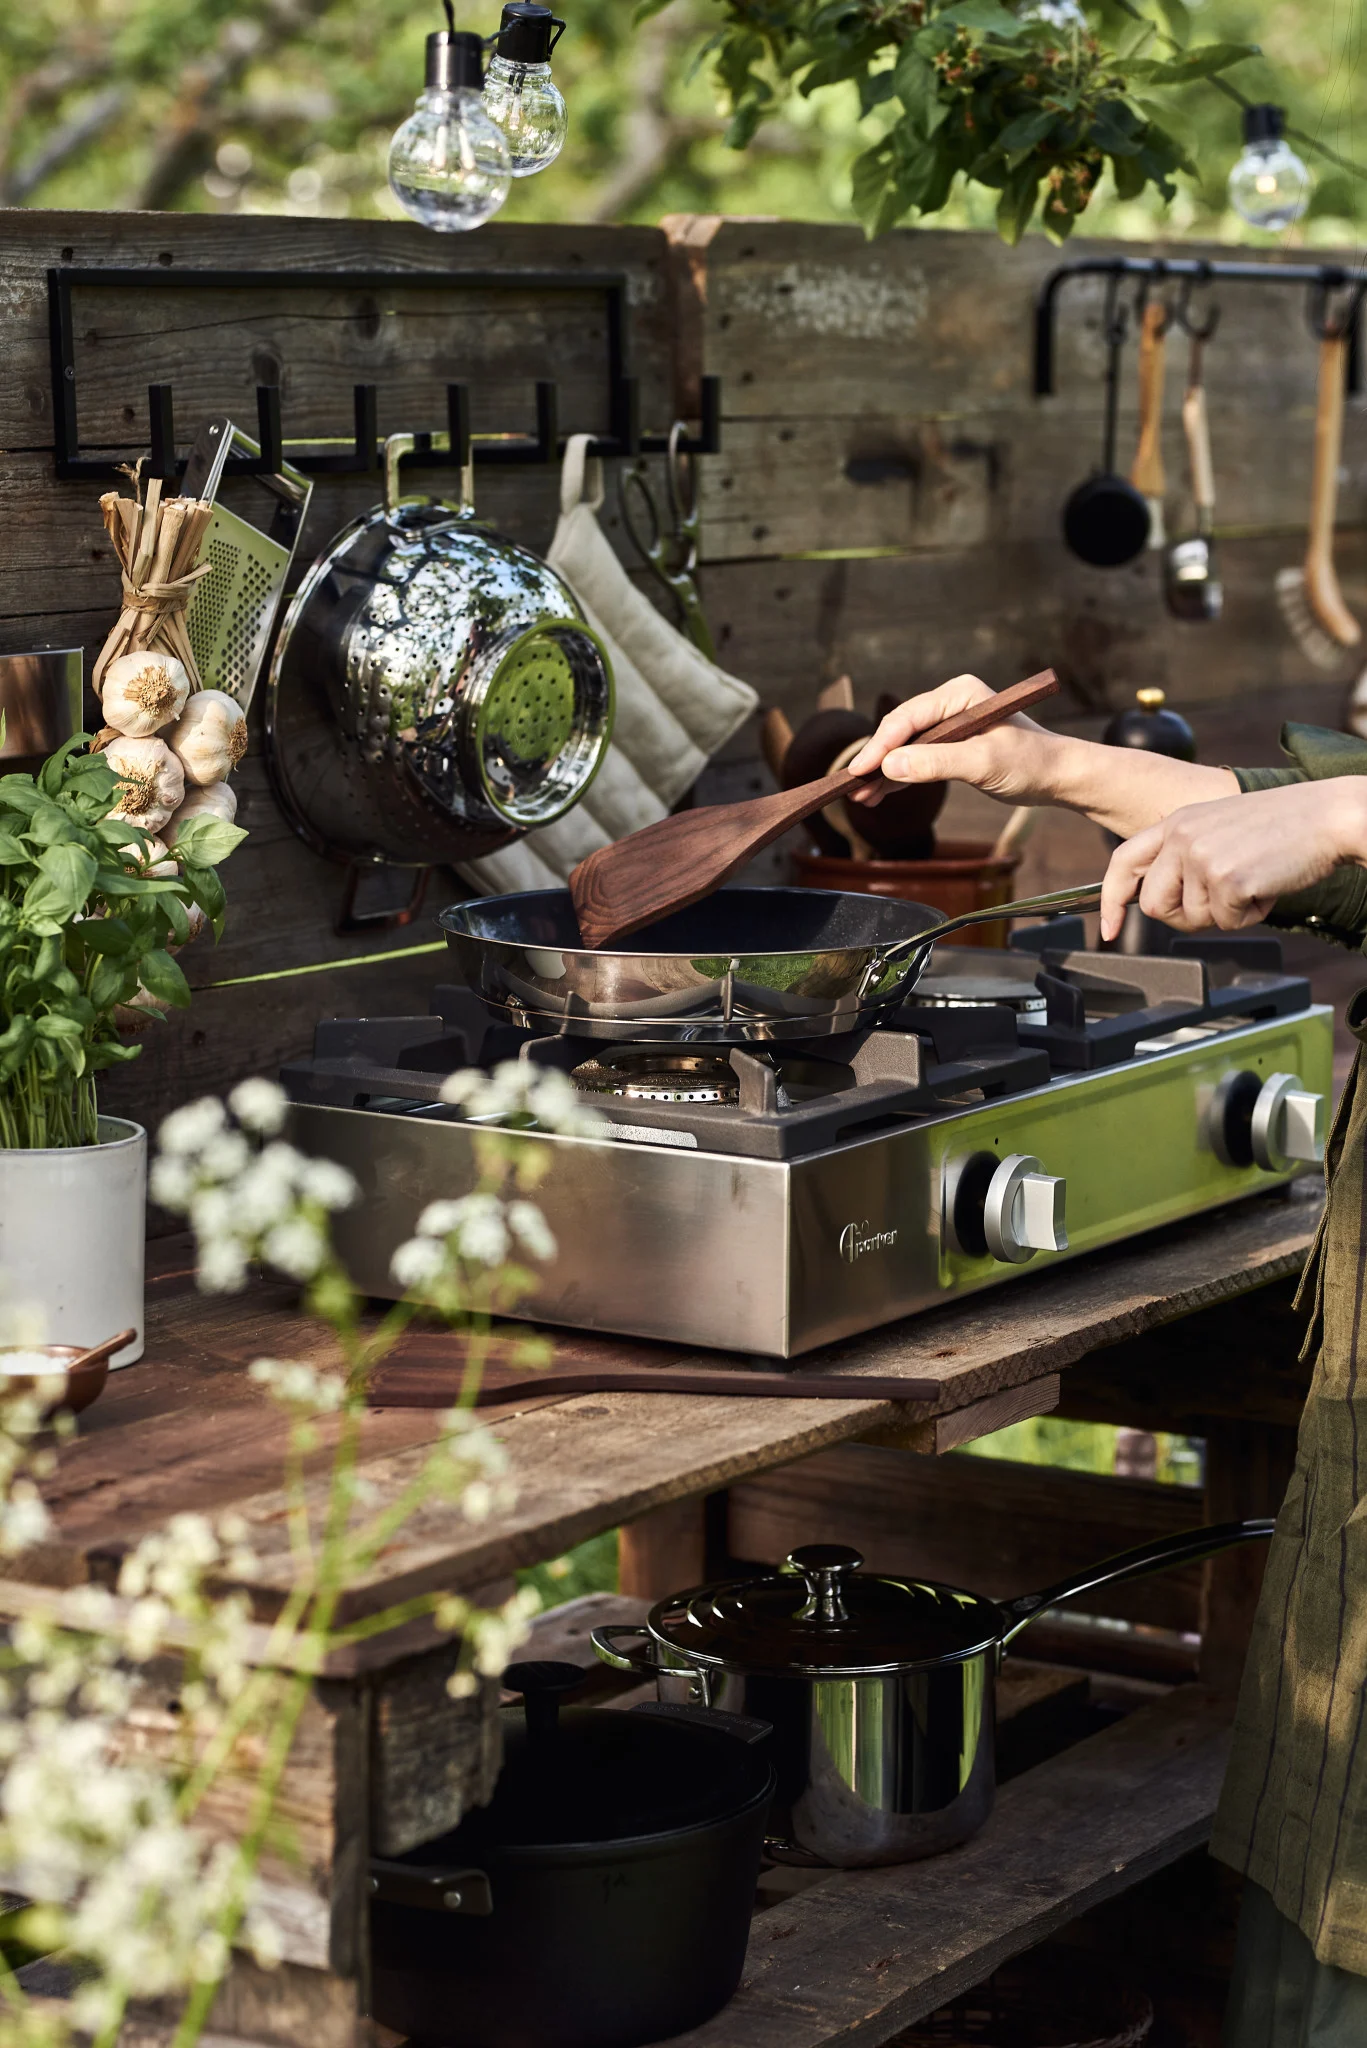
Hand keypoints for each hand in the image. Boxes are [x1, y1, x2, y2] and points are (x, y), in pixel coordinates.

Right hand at [845, 674, 1058, 808]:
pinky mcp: (951, 747)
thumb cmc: (1030, 762)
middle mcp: (951, 704)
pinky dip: (899, 778)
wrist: (1057, 776)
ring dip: (884, 773)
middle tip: (852, 787)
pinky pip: (917, 760)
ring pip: (905, 748)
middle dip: (877, 760)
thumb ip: (936, 762)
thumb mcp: (982, 762)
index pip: (908, 717)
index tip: (859, 770)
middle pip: (901, 731)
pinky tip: (879, 795)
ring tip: (860, 797)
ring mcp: (949, 726)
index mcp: (959, 694)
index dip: (880, 745)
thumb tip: (890, 765)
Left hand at [1100, 778, 1366, 941]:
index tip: (1108, 928)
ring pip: (1193, 918)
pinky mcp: (1228, 879)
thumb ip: (1186, 856)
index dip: (1111, 899)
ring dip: (1225, 913)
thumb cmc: (1283, 825)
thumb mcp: (1219, 827)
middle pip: (1154, 905)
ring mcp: (1202, 858)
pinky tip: (1268, 887)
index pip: (1124, 862)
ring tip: (1253, 881)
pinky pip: (1228, 923)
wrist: (1329, 816)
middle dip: (1184, 916)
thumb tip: (1161, 901)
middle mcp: (1182, 837)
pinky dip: (1251, 915)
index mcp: (1177, 822)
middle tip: (1220, 903)